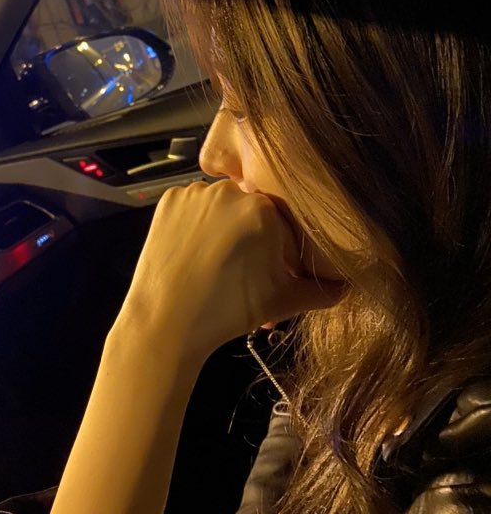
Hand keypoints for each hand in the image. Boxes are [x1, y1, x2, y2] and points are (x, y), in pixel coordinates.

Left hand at [118, 179, 344, 363]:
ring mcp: (196, 193)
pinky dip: (197, 223)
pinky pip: (193, 205)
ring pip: (222, 206)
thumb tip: (347, 287)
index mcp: (265, 210)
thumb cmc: (227, 311)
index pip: (285, 225)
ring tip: (217, 263)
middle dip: (254, 238)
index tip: (273, 273)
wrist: (166, 322)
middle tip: (243, 271)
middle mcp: (231, 191)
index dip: (283, 252)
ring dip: (226, 226)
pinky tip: (196, 250)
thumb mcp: (283, 301)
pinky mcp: (170, 199)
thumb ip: (322, 291)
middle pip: (253, 211)